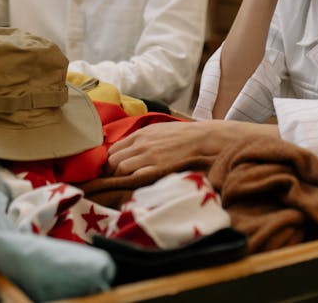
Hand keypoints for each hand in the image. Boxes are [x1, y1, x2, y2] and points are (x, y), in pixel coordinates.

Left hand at [105, 120, 277, 176]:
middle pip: (112, 161)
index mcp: (141, 134)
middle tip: (118, 181)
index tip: (114, 170)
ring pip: (119, 169)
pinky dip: (131, 183)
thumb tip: (132, 150)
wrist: (207, 140)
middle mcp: (141, 144)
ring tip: (129, 185)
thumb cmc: (187, 137)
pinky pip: (133, 177)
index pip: (112, 149)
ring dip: (121, 178)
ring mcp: (148, 157)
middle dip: (112, 172)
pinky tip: (138, 187)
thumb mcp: (161, 130)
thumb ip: (145, 139)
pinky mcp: (157, 169)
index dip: (111, 161)